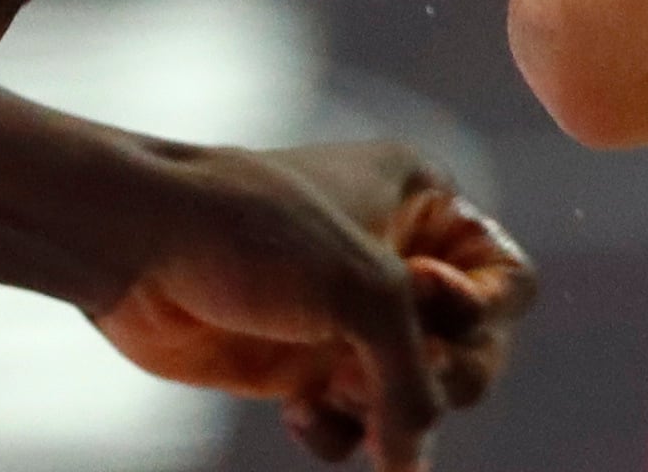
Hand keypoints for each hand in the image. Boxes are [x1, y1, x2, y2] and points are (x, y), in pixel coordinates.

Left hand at [90, 139, 537, 468]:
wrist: (137, 247)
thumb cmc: (252, 232)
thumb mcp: (362, 288)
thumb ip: (415, 379)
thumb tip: (417, 469)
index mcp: (422, 202)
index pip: (509, 281)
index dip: (479, 312)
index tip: (423, 300)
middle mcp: (394, 258)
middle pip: (474, 350)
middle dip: (430, 374)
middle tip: (371, 364)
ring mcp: (348, 316)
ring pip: (417, 397)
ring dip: (383, 407)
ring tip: (329, 382)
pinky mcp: (304, 364)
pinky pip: (360, 425)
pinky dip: (341, 432)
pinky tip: (299, 409)